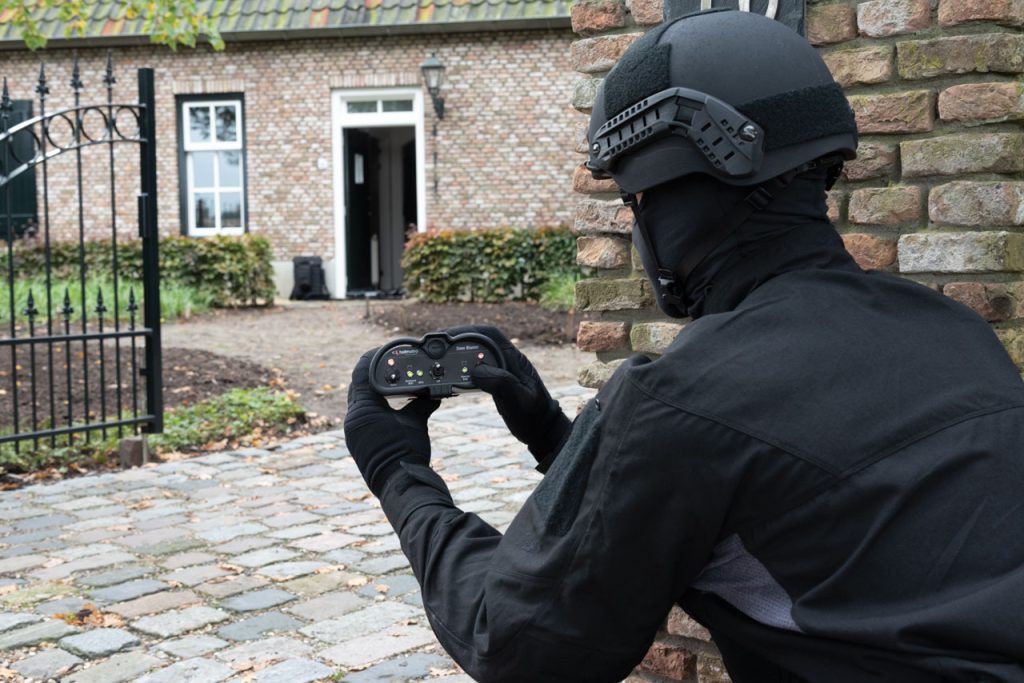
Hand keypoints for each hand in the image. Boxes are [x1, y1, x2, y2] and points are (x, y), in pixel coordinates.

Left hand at [344, 348, 440, 496]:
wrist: (400, 486)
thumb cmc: (406, 454)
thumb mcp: (415, 423)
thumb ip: (421, 404)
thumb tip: (434, 393)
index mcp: (362, 411)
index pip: (362, 373)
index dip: (374, 358)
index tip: (387, 351)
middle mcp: (353, 419)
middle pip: (358, 386)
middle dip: (373, 373)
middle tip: (391, 365)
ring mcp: (354, 432)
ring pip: (360, 401)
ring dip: (373, 390)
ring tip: (392, 382)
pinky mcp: (359, 442)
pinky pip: (363, 416)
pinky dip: (375, 406)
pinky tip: (390, 406)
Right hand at [447, 325, 571, 463]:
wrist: (542, 431)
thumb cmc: (534, 415)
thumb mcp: (519, 398)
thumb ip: (500, 382)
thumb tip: (475, 370)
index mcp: (514, 358)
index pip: (489, 334)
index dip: (467, 330)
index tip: (448, 335)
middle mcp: (505, 360)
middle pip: (477, 342)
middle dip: (455, 341)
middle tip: (435, 347)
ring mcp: (499, 371)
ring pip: (473, 356)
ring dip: (455, 356)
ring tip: (437, 360)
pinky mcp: (493, 382)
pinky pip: (474, 370)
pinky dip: (460, 371)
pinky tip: (449, 376)